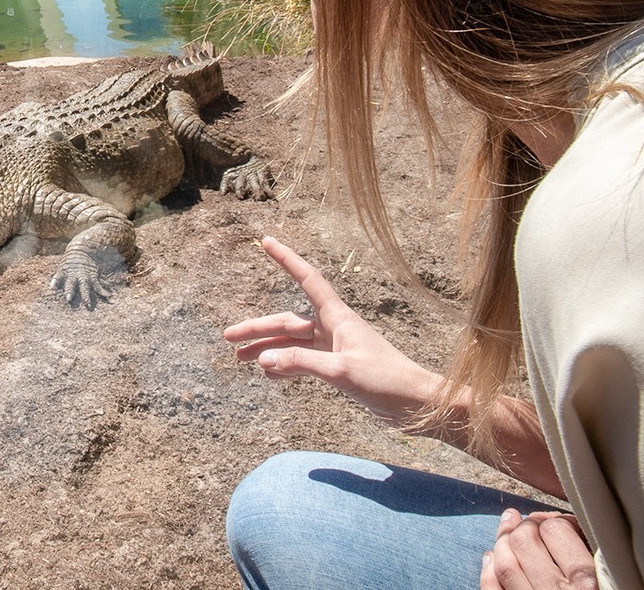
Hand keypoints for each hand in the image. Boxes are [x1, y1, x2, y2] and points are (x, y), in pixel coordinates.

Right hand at [223, 237, 440, 425]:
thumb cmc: (386, 381)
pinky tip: (269, 374)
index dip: (286, 259)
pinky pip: (303, 362)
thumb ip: (302, 364)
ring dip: (267, 350)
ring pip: (293, 344)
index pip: (307, 278)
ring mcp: (335, 348)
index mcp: (338, 318)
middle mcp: (334, 328)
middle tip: (228, 338)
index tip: (266, 240)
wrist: (416, 403)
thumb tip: (264, 361)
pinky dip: (286, 366)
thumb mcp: (341, 372)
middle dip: (258, 328)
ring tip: (239, 359)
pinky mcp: (338, 368)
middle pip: (288, 321)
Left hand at [480, 509, 596, 589]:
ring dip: (504, 540)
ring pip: (504, 562)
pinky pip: (492, 589)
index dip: (559, 519)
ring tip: (509, 525)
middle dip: (528, 524)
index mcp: (586, 584)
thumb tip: (575, 528)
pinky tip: (491, 557)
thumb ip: (594, 558)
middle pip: (525, 540)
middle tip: (537, 522)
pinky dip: (488, 571)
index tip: (567, 523)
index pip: (557, 531)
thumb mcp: (611, 583)